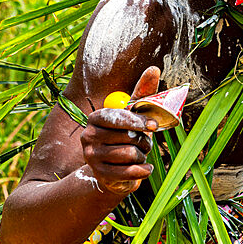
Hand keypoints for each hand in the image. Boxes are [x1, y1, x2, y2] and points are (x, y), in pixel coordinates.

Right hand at [80, 66, 160, 195]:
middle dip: (143, 140)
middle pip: (126, 136)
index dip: (138, 121)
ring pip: (130, 154)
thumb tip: (154, 69)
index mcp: (95, 117)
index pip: (118, 117)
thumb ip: (143, 92)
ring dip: (142, 155)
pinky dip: (143, 170)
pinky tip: (145, 168)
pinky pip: (129, 172)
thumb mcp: (133, 114)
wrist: (113, 168)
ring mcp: (91, 157)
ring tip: (140, 154)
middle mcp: (88, 136)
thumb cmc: (125, 135)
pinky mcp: (100, 175)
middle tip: (144, 142)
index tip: (154, 126)